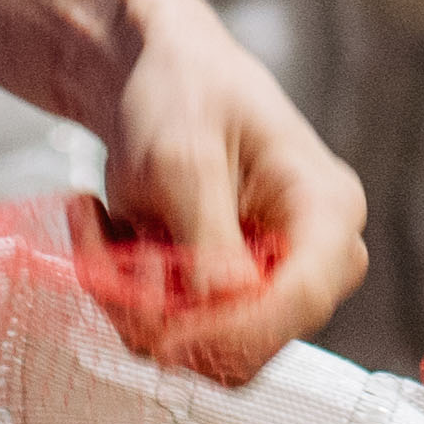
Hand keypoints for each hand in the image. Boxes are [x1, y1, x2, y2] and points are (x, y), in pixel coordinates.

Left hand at [91, 0, 370, 385]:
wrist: (150, 72)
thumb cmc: (182, 91)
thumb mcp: (185, 155)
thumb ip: (207, 236)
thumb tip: (219, 306)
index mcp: (326, 210)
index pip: (302, 299)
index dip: (232, 328)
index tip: (161, 325)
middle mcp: (309, 257)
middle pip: (251, 343)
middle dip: (166, 316)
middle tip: (110, 256)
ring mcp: (265, 281)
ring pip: (201, 351)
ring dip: (129, 303)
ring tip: (97, 225)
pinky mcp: (221, 296)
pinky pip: (170, 335)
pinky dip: (120, 296)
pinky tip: (104, 230)